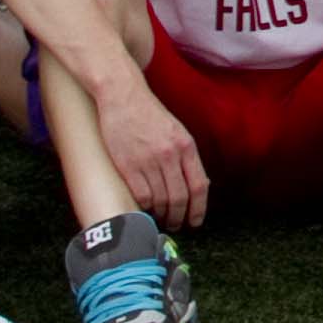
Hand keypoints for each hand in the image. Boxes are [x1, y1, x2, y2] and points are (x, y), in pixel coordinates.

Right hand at [96, 79, 211, 229]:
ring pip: (160, 200)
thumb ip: (185, 156)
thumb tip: (194, 185)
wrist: (123, 97)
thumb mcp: (176, 132)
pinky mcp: (127, 165)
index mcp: (186, 146)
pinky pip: (140, 196)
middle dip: (179, 217)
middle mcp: (170, 155)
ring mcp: (148, 161)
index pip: (199, 186)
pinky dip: (144, 207)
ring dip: (162, 215)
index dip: (198, 209)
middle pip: (180, 197)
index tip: (195, 222)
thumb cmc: (149, 115)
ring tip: (161, 219)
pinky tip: (145, 209)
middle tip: (176, 225)